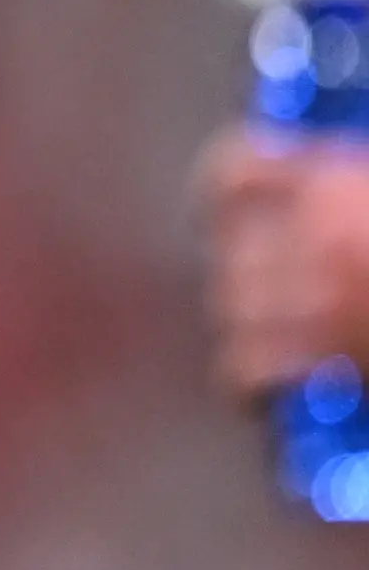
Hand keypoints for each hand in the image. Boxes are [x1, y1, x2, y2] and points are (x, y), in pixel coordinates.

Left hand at [197, 129, 368, 398]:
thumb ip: (351, 200)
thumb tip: (321, 205)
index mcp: (333, 181)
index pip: (237, 174)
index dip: (220, 197)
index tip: (218, 219)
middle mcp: (313, 231)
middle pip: (234, 253)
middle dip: (244, 279)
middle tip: (265, 302)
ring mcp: (316, 291)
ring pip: (235, 308)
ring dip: (246, 329)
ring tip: (264, 350)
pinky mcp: (325, 351)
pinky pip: (249, 363)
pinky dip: (246, 382)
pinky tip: (257, 396)